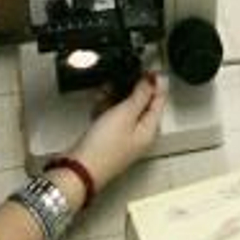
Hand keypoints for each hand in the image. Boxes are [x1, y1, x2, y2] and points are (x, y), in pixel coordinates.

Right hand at [72, 72, 166, 187]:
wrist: (79, 170)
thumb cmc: (104, 149)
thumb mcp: (125, 114)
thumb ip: (141, 95)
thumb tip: (152, 81)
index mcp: (150, 130)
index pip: (160, 101)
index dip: (156, 82)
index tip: (149, 69)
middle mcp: (139, 135)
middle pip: (142, 104)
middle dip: (133, 89)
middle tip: (125, 76)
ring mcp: (123, 138)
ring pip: (124, 110)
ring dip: (116, 97)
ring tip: (107, 88)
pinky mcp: (107, 139)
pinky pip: (110, 117)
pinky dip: (106, 108)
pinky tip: (98, 103)